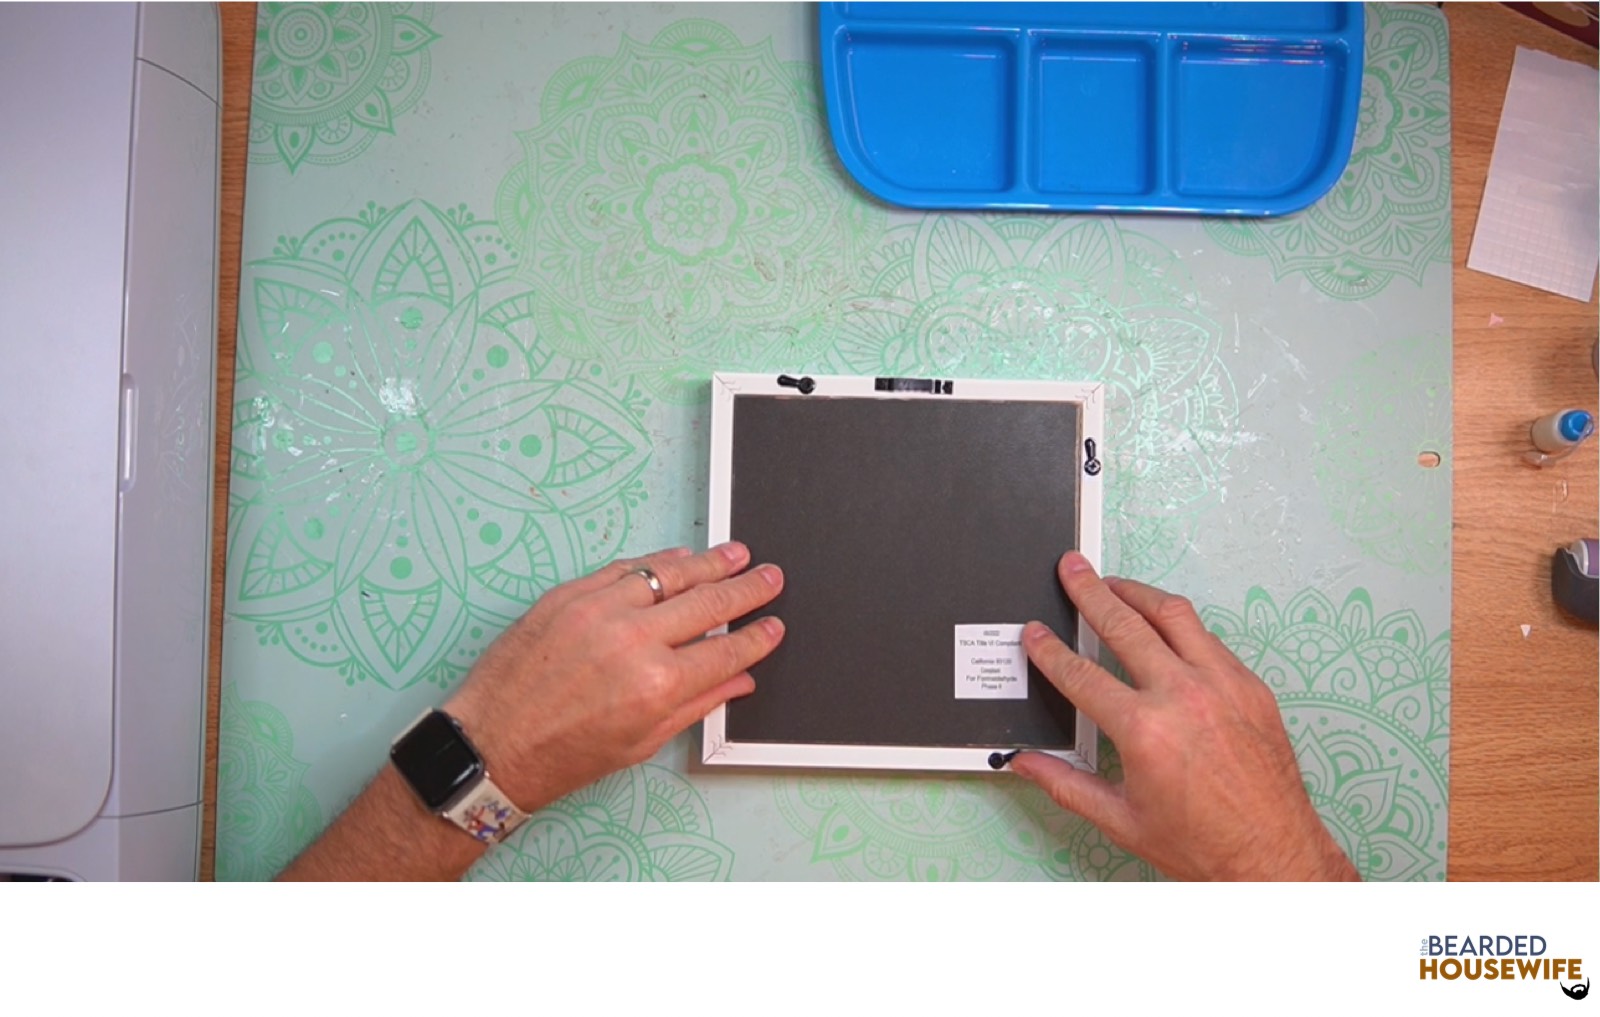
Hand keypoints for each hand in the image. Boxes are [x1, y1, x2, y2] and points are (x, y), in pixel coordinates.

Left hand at [444, 542, 783, 813]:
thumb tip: (740, 681)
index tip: (774, 625)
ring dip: (709, 563)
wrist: (494, 743)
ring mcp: (599, 611)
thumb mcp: (643, 742)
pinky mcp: (569, 595)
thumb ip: (697, 704)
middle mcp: (634, 641)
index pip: (726, 652)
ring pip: (669, 575)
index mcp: (658, 685)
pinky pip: (625, 568)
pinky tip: (680, 558)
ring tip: (736, 554)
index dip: (757, 637)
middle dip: (746, 589)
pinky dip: (658, 562)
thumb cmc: (565, 755)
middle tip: (770, 576)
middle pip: (708, 604)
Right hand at [1011, 551, 1357, 880]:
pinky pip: (1209, 639)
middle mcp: (1184, 698)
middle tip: (1073, 570)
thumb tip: (1025, 764)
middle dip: (1090, 592)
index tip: (1036, 634)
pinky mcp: (1250, 687)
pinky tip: (1164, 626)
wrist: (1272, 856)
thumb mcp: (1120, 819)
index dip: (1050, 651)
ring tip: (1116, 583)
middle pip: (1124, 624)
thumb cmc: (1205, 845)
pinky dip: (1179, 625)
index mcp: (1145, 731)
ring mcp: (1223, 686)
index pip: (1081, 675)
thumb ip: (1065, 783)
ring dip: (1139, 594)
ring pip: (1174, 616)